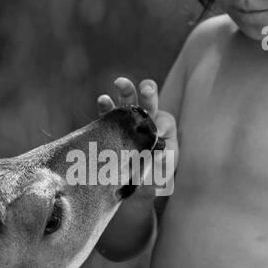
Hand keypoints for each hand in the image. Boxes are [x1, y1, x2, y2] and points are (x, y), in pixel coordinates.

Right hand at [97, 76, 178, 194]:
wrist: (134, 185)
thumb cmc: (154, 175)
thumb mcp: (164, 169)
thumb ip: (164, 159)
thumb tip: (159, 151)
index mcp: (163, 128)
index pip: (165, 120)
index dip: (161, 123)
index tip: (157, 132)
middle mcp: (146, 120)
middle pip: (149, 100)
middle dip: (148, 92)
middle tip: (146, 90)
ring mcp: (127, 121)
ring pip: (128, 100)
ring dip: (126, 89)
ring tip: (120, 82)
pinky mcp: (111, 126)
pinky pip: (107, 113)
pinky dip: (105, 105)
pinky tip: (103, 100)